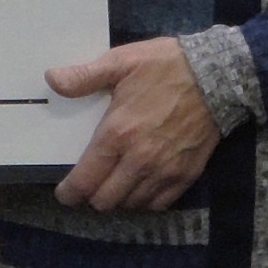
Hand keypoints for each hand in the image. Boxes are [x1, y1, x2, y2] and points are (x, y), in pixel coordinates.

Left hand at [46, 37, 223, 210]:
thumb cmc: (164, 67)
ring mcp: (165, 171)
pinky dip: (144, 201)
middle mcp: (139, 160)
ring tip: (111, 186)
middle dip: (91, 197)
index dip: (70, 192)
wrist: (216, 77)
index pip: (85, 179)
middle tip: (88, 186)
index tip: (65, 193)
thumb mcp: (120, 61)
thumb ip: (84, 76)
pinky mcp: (186, 176)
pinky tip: (138, 188)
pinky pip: (159, 204)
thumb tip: (51, 80)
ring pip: (131, 205)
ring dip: (117, 200)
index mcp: (117, 134)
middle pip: (105, 200)